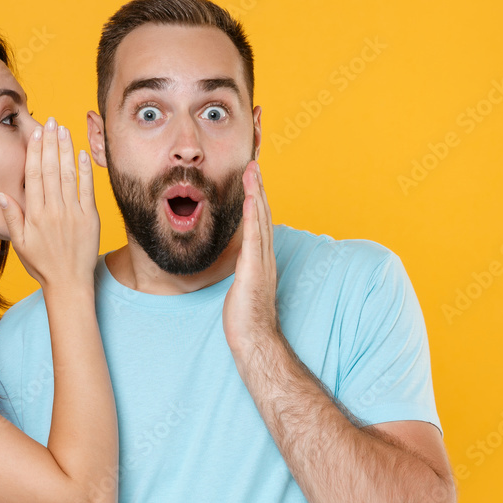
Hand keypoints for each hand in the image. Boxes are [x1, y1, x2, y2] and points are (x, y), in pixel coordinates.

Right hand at [0, 117, 99, 290]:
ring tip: (64, 130)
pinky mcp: (90, 218)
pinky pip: (87, 190)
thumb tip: (1, 193)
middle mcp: (54, 211)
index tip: (36, 134)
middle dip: (50, 143)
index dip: (35, 152)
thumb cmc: (42, 265)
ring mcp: (73, 213)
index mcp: (35, 215)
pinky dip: (84, 170)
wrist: (69, 284)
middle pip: (51, 170)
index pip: (34, 176)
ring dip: (66, 150)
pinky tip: (81, 153)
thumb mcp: (19, 243)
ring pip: (69, 175)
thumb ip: (11, 216)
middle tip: (50, 121)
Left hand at [222, 161, 280, 365]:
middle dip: (258, 188)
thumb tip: (237, 263)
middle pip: (263, 215)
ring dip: (257, 193)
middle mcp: (266, 256)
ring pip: (260, 220)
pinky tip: (250, 198)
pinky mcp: (254, 268)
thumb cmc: (245, 317)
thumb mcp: (241, 286)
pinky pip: (254, 236)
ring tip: (253, 171)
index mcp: (261, 259)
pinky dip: (253, 215)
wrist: (254, 338)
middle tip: (253, 164)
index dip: (256, 199)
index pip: (260, 223)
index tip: (251, 180)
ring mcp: (262, 261)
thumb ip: (241, 270)